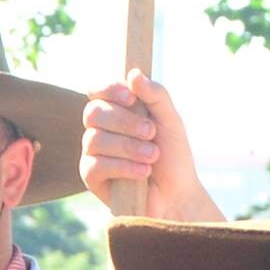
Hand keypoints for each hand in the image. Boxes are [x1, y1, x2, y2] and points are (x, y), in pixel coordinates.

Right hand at [80, 70, 218, 222]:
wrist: (178, 196)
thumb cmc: (173, 157)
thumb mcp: (171, 121)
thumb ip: (156, 96)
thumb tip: (133, 74)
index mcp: (116, 112)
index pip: (97, 91)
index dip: (109, 89)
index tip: (130, 97)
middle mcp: (100, 130)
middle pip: (94, 113)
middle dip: (124, 122)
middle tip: (151, 132)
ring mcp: (93, 153)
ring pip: (95, 139)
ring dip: (129, 147)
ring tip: (153, 156)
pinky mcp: (91, 177)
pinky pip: (96, 165)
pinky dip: (123, 166)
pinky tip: (144, 172)